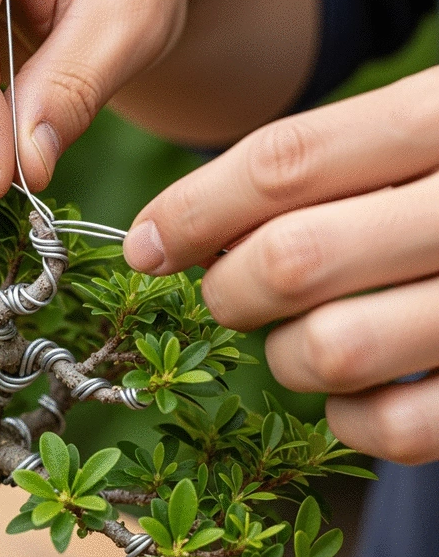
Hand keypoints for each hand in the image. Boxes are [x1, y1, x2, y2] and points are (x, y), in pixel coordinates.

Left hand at [123, 67, 438, 464]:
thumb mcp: (415, 126)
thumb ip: (314, 166)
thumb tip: (169, 233)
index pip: (284, 163)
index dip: (192, 210)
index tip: (144, 244)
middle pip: (291, 259)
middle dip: (226, 288)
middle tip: (227, 290)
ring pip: (330, 350)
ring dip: (284, 354)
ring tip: (298, 335)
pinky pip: (394, 429)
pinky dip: (349, 418)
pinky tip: (354, 388)